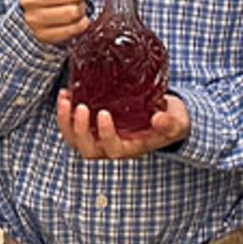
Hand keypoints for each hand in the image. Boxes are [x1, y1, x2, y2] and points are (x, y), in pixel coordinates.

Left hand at [56, 90, 190, 158]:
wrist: (166, 115)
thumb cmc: (171, 121)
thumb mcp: (176, 122)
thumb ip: (170, 123)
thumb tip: (159, 119)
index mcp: (131, 148)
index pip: (113, 149)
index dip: (105, 135)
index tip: (104, 114)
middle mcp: (112, 146)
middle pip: (88, 149)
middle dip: (80, 130)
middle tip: (80, 107)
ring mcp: (100, 136)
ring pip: (75, 139)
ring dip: (66, 121)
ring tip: (65, 99)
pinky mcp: (94, 124)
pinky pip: (74, 124)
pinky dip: (66, 112)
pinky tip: (66, 93)